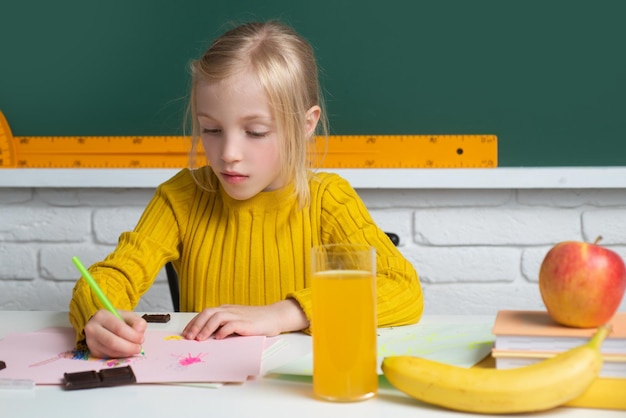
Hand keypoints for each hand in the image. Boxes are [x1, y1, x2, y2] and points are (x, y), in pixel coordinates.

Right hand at [84, 309, 146, 357]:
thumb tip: (139, 332)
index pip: (118, 328)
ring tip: (133, 349)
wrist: (102, 325)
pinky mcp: (93, 351)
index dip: (132, 336)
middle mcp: (92, 328)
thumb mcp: (128, 316)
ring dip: (126, 352)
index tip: (141, 339)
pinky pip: (109, 356)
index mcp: (102, 316)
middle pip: (112, 342)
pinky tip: (126, 351)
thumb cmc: (116, 320)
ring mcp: (91, 341)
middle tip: (138, 348)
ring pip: (111, 351)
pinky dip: (120, 355)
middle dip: (129, 347)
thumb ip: (137, 322)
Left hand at [182, 299, 308, 340]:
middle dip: (195, 325)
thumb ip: (223, 326)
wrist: (274, 316)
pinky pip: (231, 324)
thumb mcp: (236, 322)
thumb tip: (207, 337)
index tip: (185, 333)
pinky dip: (223, 331)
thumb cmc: (255, 322)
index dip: (193, 323)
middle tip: (188, 337)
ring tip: (200, 339)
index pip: (205, 313)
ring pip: (216, 317)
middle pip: (207, 313)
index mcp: (226, 309)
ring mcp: (237, 315)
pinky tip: (218, 338)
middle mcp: (229, 310)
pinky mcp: (245, 323)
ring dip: (206, 328)